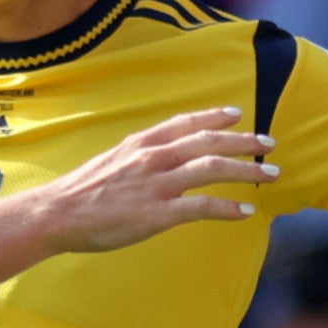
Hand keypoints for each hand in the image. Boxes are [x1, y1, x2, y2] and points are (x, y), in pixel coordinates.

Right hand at [32, 108, 274, 253]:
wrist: (57, 214)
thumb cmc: (81, 193)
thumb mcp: (110, 161)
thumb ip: (138, 157)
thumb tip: (157, 160)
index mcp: (141, 142)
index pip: (186, 122)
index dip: (215, 116)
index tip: (237, 113)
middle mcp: (154, 157)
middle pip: (209, 141)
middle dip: (244, 141)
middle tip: (269, 144)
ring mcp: (157, 184)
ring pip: (213, 168)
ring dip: (246, 170)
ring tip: (270, 174)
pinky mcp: (158, 213)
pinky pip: (202, 206)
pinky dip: (228, 208)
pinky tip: (246, 211)